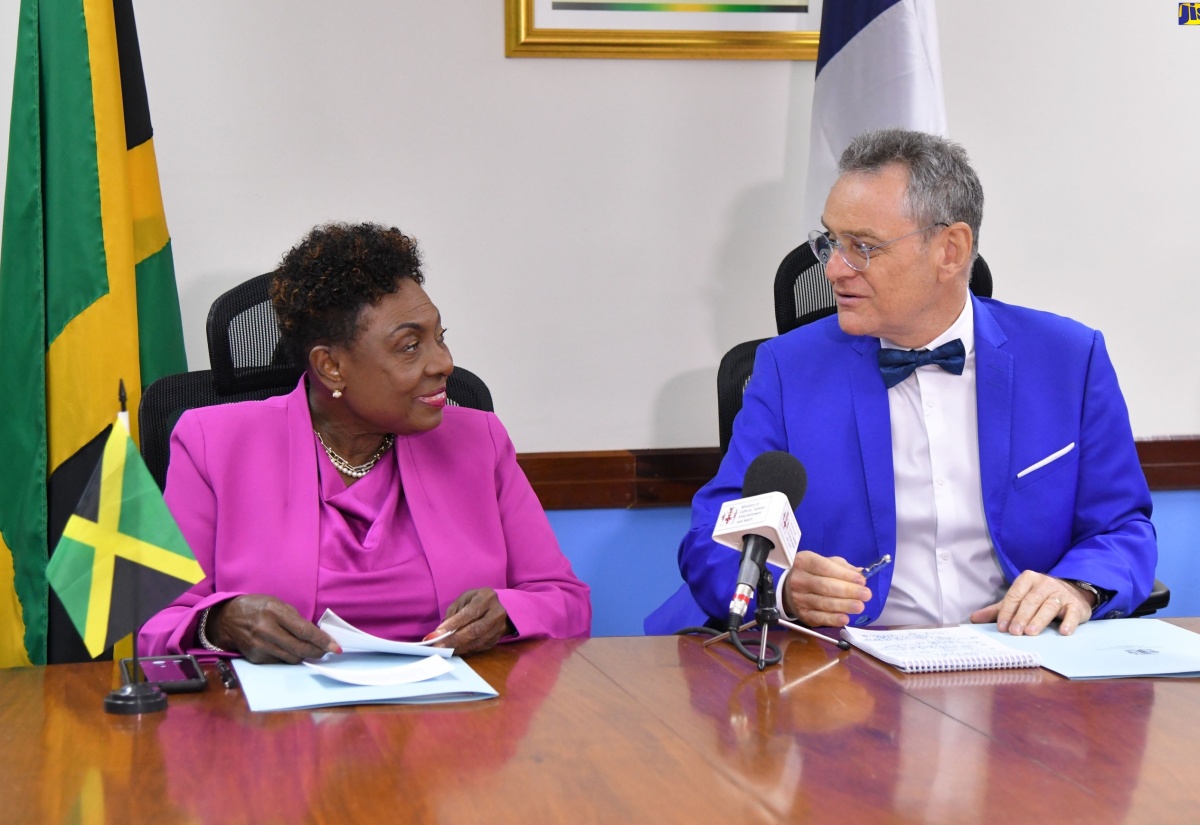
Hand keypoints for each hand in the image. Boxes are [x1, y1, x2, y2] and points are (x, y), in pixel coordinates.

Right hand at [209, 595, 341, 663]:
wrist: (227, 619)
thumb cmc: (257, 607)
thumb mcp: (277, 604)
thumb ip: (296, 619)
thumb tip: (316, 635)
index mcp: (274, 612)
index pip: (304, 631)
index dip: (322, 641)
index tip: (336, 648)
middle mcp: (266, 630)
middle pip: (299, 649)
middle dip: (317, 652)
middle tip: (326, 651)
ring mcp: (259, 646)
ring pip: (292, 658)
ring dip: (304, 655)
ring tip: (308, 649)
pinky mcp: (255, 658)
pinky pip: (280, 661)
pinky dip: (288, 657)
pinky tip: (288, 649)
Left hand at [425, 588, 509, 654]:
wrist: (498, 607)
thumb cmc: (477, 600)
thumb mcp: (464, 599)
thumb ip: (453, 612)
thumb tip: (441, 631)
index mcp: (487, 598)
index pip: (469, 613)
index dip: (453, 624)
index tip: (438, 633)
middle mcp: (497, 613)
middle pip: (474, 630)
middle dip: (454, 640)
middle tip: (438, 646)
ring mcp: (499, 628)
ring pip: (477, 641)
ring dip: (458, 648)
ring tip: (444, 650)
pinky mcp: (497, 639)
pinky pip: (479, 648)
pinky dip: (465, 651)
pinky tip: (455, 651)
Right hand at [782, 551, 871, 627]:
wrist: (789, 589)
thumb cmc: (813, 573)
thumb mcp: (825, 563)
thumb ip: (843, 567)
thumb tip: (861, 573)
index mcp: (804, 561)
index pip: (825, 567)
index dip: (844, 575)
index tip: (862, 580)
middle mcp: (799, 579)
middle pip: (825, 586)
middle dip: (848, 591)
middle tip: (866, 595)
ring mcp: (799, 598)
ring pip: (823, 602)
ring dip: (843, 605)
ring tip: (859, 606)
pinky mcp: (802, 613)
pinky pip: (818, 617)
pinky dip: (832, 619)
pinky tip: (844, 618)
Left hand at [970, 571, 1094, 635]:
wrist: (1072, 593)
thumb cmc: (1039, 598)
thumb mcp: (1019, 600)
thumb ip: (998, 609)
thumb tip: (974, 618)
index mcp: (1028, 579)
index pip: (1015, 595)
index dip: (1007, 611)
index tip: (1001, 627)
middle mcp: (1045, 583)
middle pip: (1031, 601)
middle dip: (1021, 617)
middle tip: (1014, 632)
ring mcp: (1061, 593)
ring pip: (1049, 606)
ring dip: (1039, 620)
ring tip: (1031, 633)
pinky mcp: (1076, 605)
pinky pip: (1072, 613)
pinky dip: (1069, 622)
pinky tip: (1063, 632)